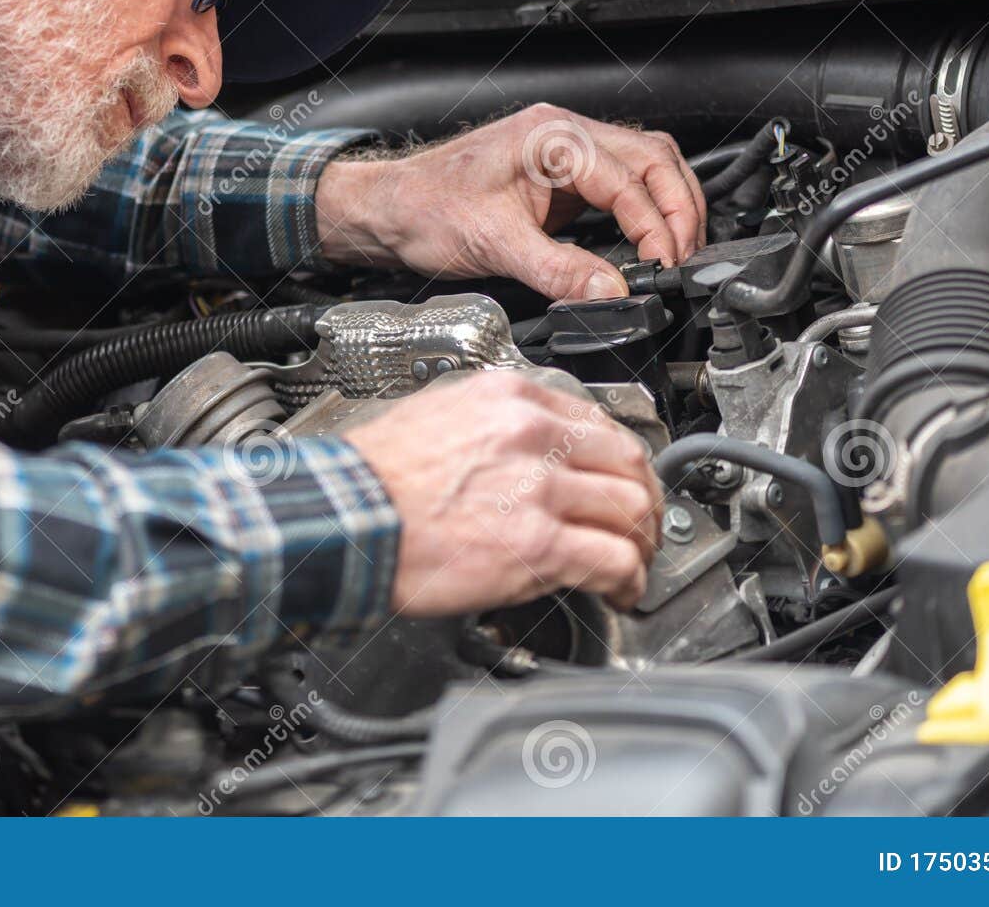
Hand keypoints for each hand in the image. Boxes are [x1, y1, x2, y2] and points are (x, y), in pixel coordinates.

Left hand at [315, 103, 704, 301]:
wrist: (388, 210)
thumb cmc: (424, 210)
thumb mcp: (495, 245)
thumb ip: (559, 272)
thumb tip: (610, 294)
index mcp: (550, 138)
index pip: (629, 177)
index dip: (655, 224)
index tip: (663, 265)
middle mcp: (563, 134)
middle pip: (654, 157)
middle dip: (679, 208)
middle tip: (685, 257)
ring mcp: (565, 152)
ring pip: (645, 164)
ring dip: (669, 204)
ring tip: (679, 249)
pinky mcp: (562, 177)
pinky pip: (622, 183)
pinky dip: (645, 210)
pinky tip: (650, 240)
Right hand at [344, 371, 661, 615]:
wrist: (343, 518)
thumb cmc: (372, 479)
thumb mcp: (438, 417)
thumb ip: (494, 428)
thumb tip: (530, 455)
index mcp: (510, 399)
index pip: (598, 422)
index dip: (620, 460)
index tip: (621, 481)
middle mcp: (533, 435)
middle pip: (628, 463)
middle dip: (645, 501)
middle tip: (643, 526)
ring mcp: (539, 488)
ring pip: (631, 510)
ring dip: (643, 542)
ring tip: (635, 563)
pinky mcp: (538, 544)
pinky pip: (612, 559)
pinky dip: (629, 579)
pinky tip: (621, 590)